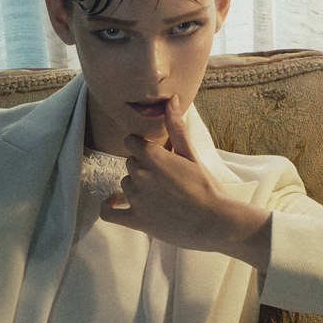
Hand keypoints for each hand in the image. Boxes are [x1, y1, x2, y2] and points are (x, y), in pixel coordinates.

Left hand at [99, 97, 271, 269]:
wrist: (216, 221)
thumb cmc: (207, 187)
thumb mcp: (191, 154)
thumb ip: (176, 127)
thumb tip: (172, 100)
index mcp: (153, 156)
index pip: (131, 142)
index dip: (141, 146)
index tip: (152, 152)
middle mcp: (141, 176)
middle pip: (130, 164)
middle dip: (143, 167)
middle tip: (165, 176)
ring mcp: (137, 199)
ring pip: (125, 185)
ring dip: (136, 186)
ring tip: (160, 193)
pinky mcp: (137, 220)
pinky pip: (110, 214)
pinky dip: (107, 207)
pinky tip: (112, 202)